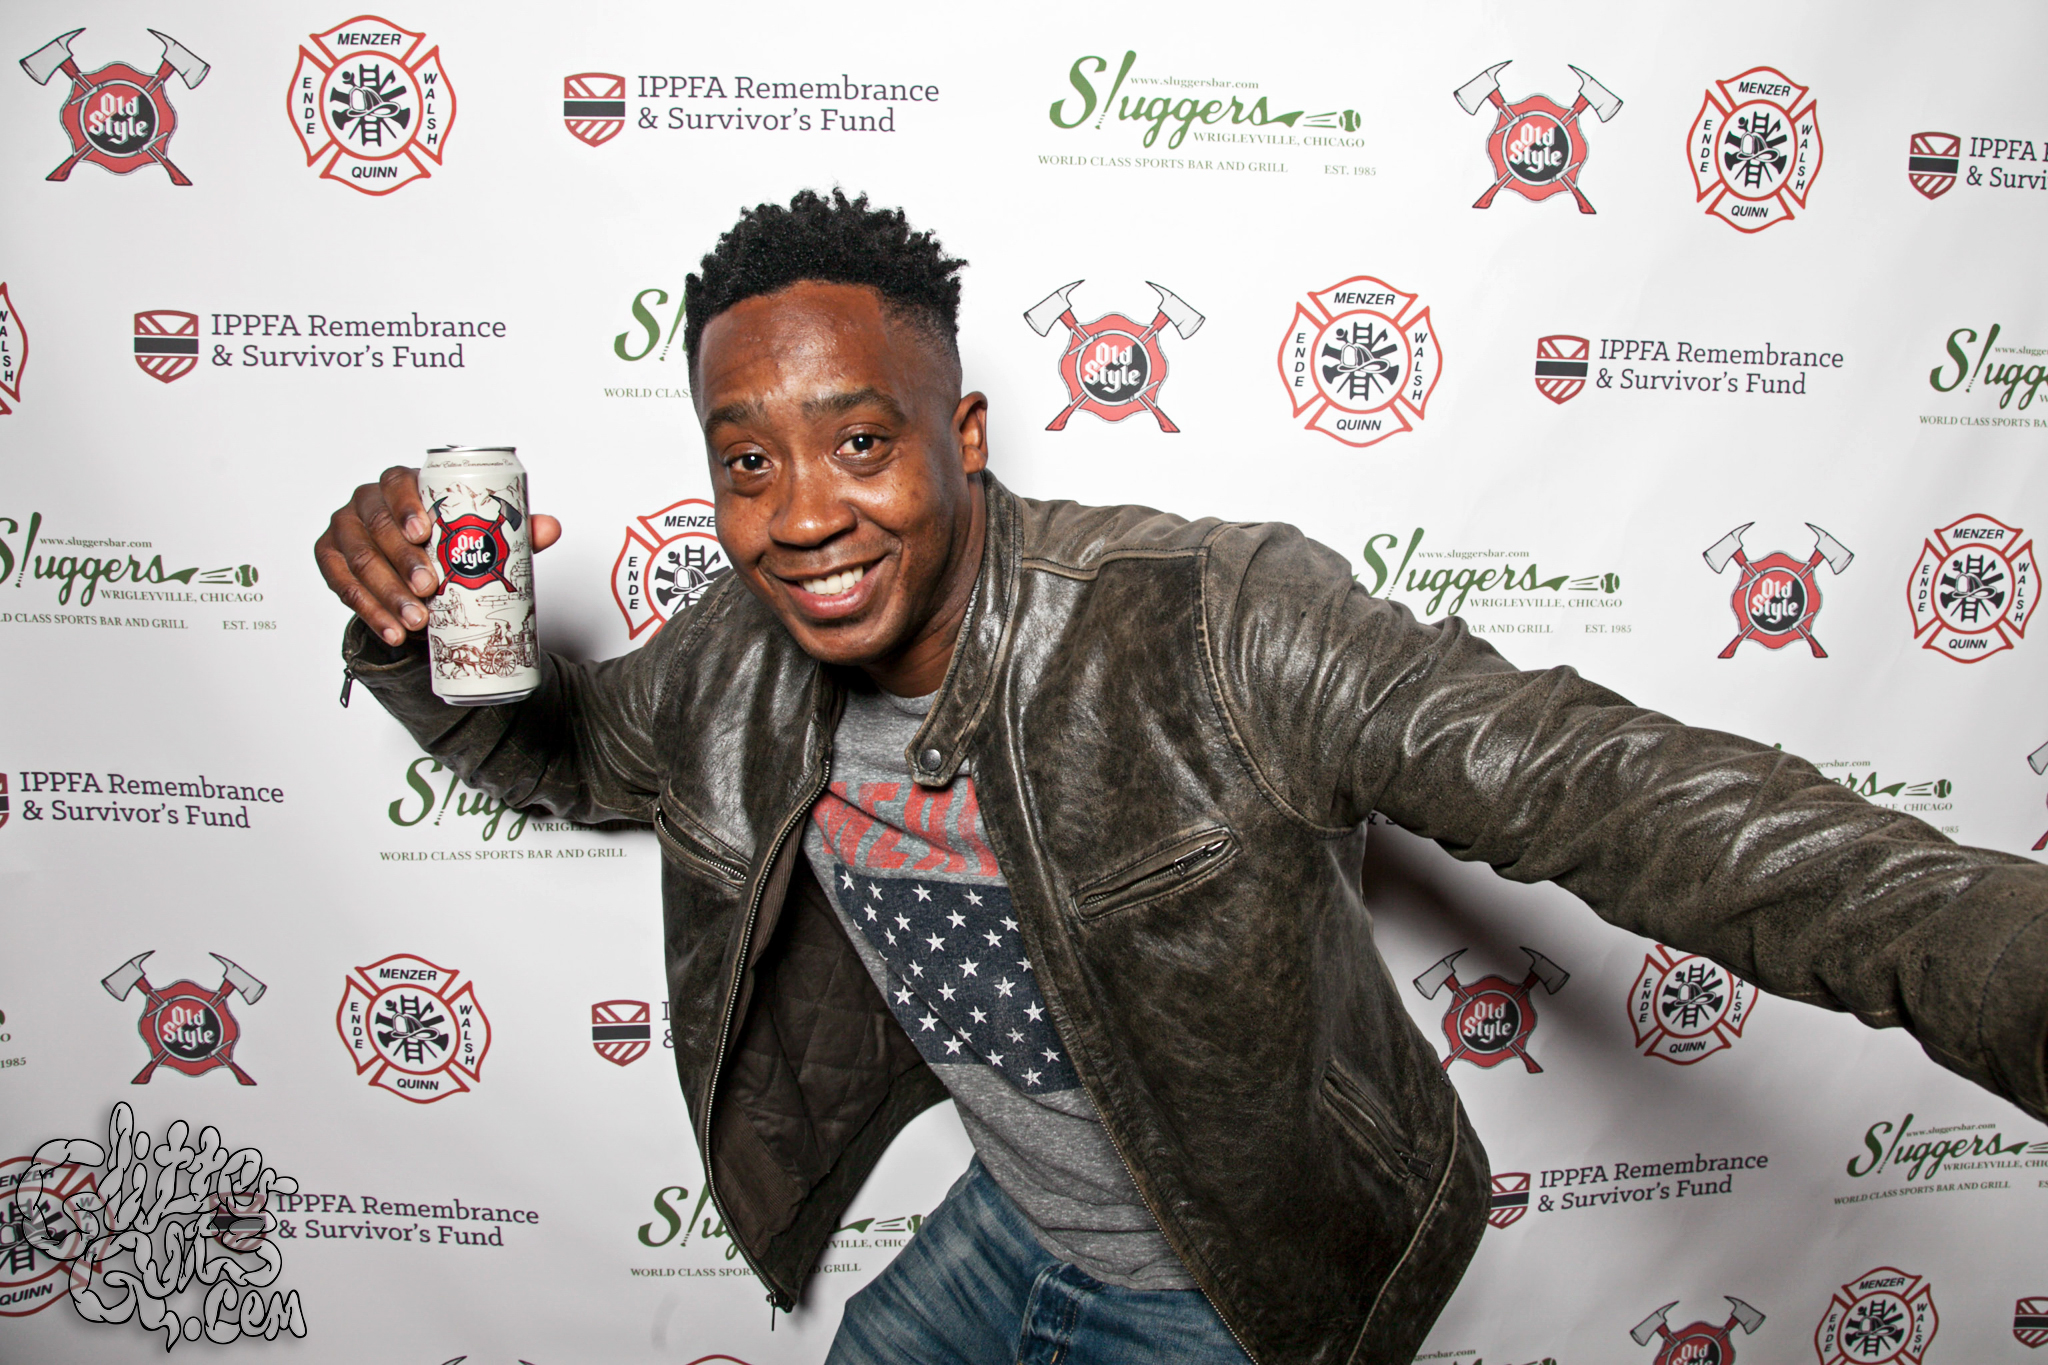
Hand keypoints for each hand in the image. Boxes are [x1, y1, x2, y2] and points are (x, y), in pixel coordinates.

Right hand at [315, 465, 561, 645]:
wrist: (410, 576)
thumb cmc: (442, 544)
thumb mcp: (477, 537)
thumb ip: (511, 532)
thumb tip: (549, 528)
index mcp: (402, 485)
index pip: (398, 483)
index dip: (407, 506)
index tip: (425, 533)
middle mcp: (367, 502)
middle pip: (377, 527)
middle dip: (402, 561)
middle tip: (429, 589)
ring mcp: (345, 530)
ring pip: (359, 561)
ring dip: (387, 594)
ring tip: (416, 621)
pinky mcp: (329, 560)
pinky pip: (342, 586)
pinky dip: (369, 612)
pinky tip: (391, 631)